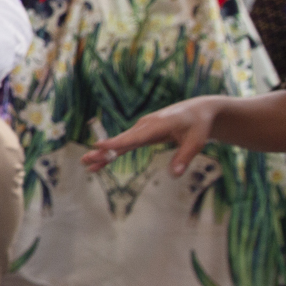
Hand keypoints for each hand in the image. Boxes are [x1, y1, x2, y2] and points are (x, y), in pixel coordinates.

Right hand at [81, 95, 223, 175]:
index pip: (134, 137)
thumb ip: (184, 157)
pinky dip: (113, 153)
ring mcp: (142, 129)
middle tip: (86, 159)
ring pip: (120, 143)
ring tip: (87, 165)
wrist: (197, 110)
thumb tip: (174, 175)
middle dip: (104, 151)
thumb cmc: (198, 125)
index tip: (99, 146)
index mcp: (157, 125)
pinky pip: (125, 144)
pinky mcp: (142, 133)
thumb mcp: (197, 142)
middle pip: (122, 141)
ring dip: (104, 154)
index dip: (117, 143)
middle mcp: (145, 125)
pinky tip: (101, 163)